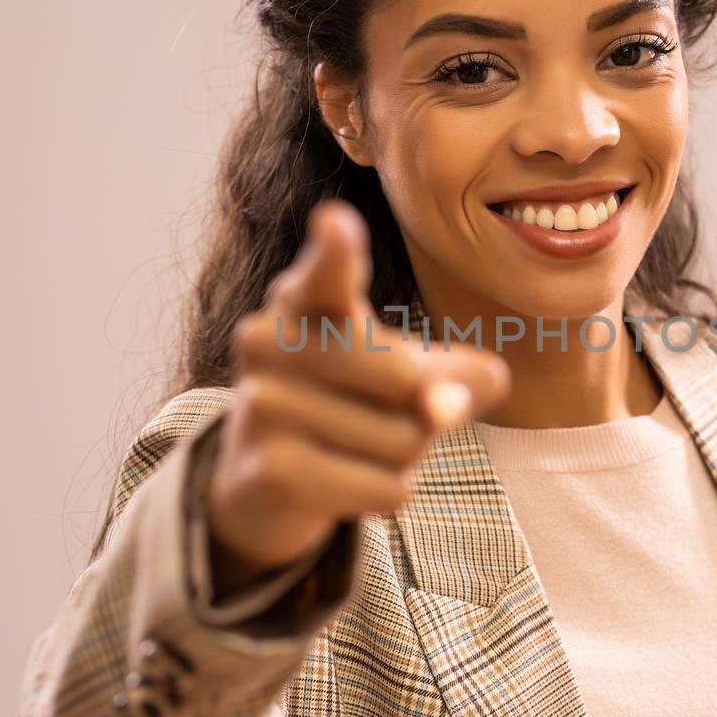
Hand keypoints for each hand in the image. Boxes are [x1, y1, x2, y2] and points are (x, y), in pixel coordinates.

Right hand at [203, 197, 510, 585]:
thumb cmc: (350, 406)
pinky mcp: (271, 469)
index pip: (328, 272)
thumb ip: (454, 377)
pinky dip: (388, 494)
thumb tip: (444, 406)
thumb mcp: (409, 377)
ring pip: (403, 439)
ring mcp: (261, 405)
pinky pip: (384, 486)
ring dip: (402, 461)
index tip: (337, 223)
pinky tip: (350, 485)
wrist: (264, 485)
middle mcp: (269, 341)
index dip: (336, 251)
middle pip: (407, 378)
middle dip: (420, 412)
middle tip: (380, 416)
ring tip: (354, 452)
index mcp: (305, 299)